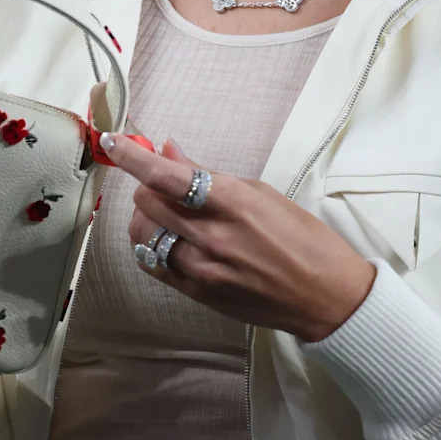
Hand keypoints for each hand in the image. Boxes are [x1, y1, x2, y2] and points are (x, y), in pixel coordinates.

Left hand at [106, 133, 376, 341]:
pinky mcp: (198, 294)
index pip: (167, 176)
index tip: (114, 142)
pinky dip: (151, 245)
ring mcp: (203, 269)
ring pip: (145, 234)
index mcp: (233, 203)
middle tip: (163, 184)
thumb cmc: (304, 239)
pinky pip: (153, 263)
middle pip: (148, 202)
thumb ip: (210, 174)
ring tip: (166, 213)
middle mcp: (213, 237)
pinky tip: (165, 238)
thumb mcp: (263, 193)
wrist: (326, 297)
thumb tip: (169, 150)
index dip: (134, 156)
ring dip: (148, 217)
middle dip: (149, 186)